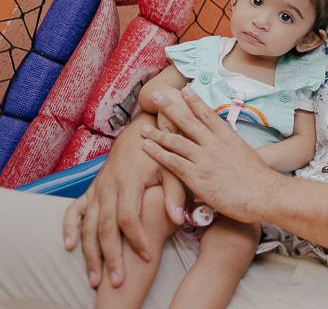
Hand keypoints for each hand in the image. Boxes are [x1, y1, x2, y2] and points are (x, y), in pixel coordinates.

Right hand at [61, 109, 185, 288]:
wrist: (143, 127)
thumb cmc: (162, 149)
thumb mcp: (173, 168)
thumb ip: (175, 194)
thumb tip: (179, 219)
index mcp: (129, 181)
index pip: (129, 217)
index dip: (137, 238)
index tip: (148, 256)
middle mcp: (108, 186)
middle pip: (105, 228)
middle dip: (111, 256)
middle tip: (117, 281)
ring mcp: (98, 188)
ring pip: (88, 225)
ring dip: (90, 253)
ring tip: (95, 278)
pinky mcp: (92, 188)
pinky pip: (76, 210)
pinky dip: (70, 227)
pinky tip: (69, 246)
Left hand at [140, 86, 276, 222]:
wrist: (263, 193)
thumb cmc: (259, 179)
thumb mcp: (246, 154)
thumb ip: (232, 149)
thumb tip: (227, 149)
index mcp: (228, 136)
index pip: (207, 114)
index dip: (194, 101)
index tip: (185, 89)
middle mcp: (214, 143)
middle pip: (187, 121)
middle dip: (169, 107)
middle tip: (155, 96)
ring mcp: (204, 159)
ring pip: (175, 141)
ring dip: (157, 132)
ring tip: (143, 126)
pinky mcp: (197, 176)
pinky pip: (172, 162)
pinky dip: (158, 153)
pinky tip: (146, 147)